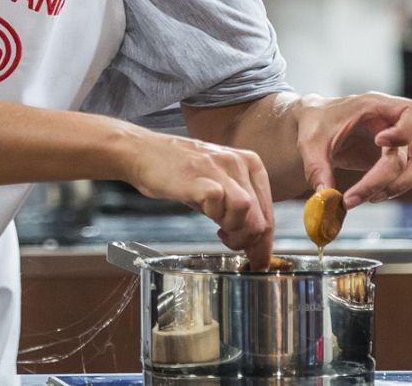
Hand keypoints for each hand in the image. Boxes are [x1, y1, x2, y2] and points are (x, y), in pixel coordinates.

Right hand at [122, 129, 274, 267]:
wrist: (143, 152)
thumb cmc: (178, 170)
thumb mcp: (217, 184)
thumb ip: (238, 208)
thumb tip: (255, 242)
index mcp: (249, 163)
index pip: (268, 212)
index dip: (265, 243)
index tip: (259, 260)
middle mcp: (239, 162)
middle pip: (261, 217)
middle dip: (250, 243)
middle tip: (234, 248)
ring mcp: (219, 167)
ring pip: (247, 211)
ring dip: (234, 230)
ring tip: (220, 231)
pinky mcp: (200, 175)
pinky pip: (219, 204)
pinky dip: (214, 216)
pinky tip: (207, 216)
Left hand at [296, 92, 411, 206]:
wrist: (315, 124)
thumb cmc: (316, 124)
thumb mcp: (309, 142)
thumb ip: (317, 168)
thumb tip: (327, 197)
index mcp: (376, 106)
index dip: (404, 132)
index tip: (379, 143)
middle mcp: (394, 122)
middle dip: (391, 179)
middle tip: (360, 195)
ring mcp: (401, 140)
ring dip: (401, 186)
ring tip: (370, 197)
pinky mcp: (400, 155)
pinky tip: (389, 190)